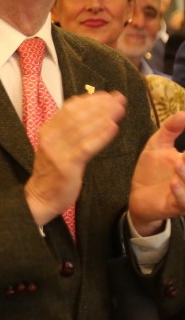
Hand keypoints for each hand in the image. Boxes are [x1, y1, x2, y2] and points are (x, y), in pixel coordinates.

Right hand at [24, 91, 124, 225]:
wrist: (41, 196)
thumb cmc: (53, 171)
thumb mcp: (56, 145)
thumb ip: (68, 130)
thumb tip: (87, 111)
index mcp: (47, 130)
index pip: (69, 108)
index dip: (90, 100)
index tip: (108, 95)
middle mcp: (50, 137)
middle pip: (77, 115)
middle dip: (100, 105)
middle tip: (119, 99)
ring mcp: (57, 150)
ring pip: (83, 128)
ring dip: (103, 116)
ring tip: (120, 110)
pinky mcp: (67, 165)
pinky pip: (86, 147)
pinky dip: (100, 136)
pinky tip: (113, 128)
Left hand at [129, 111, 184, 235]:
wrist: (138, 196)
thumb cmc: (152, 170)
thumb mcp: (158, 145)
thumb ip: (170, 129)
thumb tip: (183, 113)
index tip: (184, 148)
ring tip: (179, 165)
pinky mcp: (177, 206)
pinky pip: (184, 202)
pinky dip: (181, 193)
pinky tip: (174, 183)